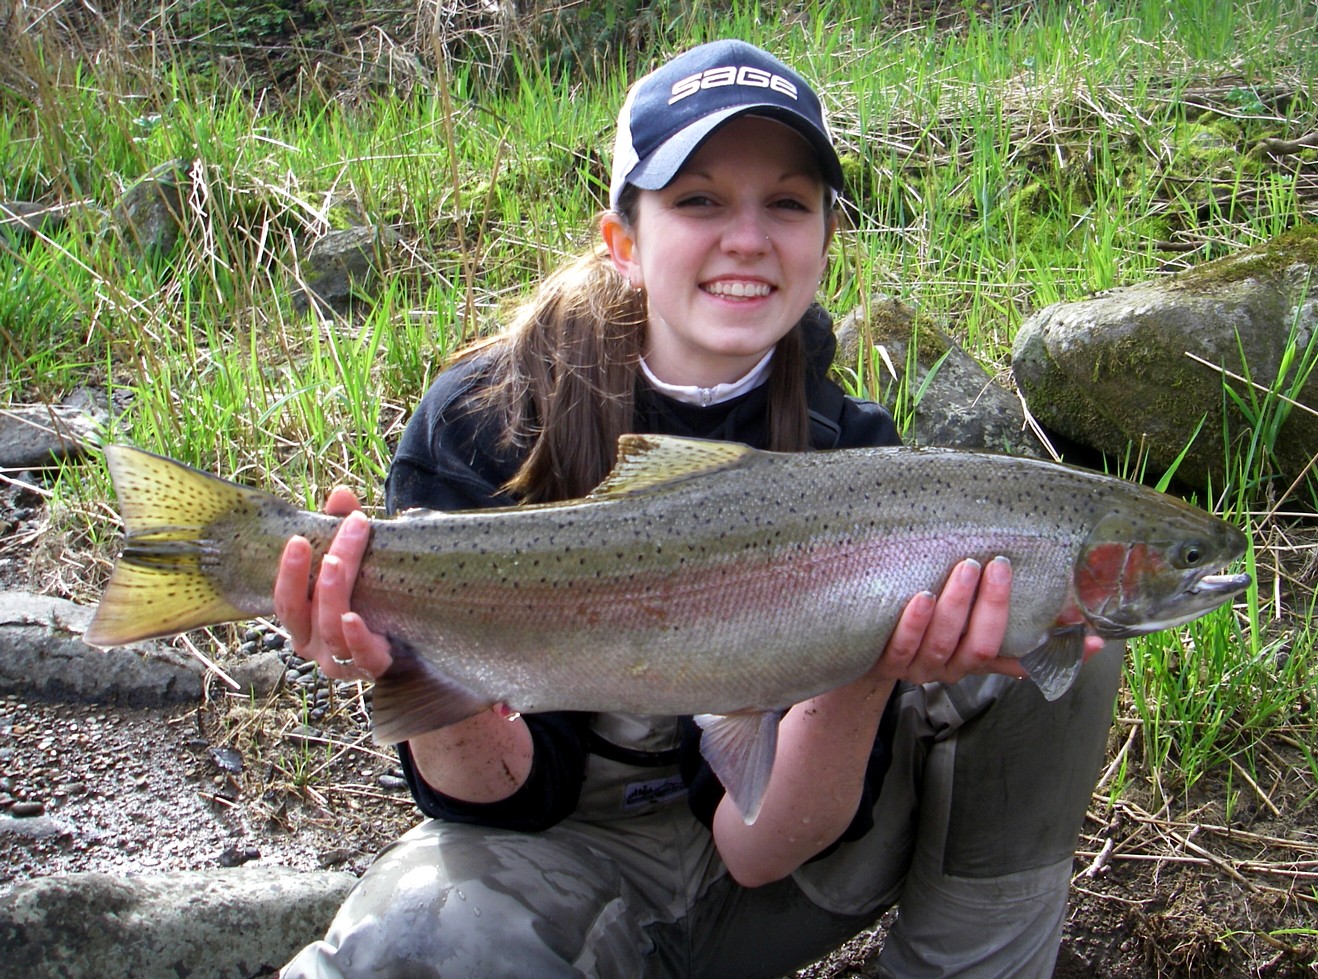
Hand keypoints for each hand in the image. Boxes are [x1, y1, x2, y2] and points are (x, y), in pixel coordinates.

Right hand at [272, 488, 391, 681]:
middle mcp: (314, 644)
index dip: (288, 571)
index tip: (299, 537)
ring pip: (329, 628)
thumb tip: (340, 493)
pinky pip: (359, 656)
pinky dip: (354, 638)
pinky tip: (354, 618)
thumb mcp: (355, 564)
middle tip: (343, 530)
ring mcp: (341, 660)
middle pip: (304, 610)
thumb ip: (344, 529)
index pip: (285, 600)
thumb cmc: (372, 600)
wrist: (411, 648)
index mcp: (302, 621)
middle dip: (313, 570)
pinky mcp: (371, 668)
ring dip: (332, 592)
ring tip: (337, 560)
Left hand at [874, 557, 1102, 685]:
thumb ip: (993, 605)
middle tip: (997, 565)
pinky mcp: (886, 663)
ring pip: (942, 644)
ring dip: (955, 606)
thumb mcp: (955, 616)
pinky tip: (921, 597)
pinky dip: (914, 622)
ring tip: (964, 569)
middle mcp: (951, 667)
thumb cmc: (916, 624)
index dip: (1061, 654)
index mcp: (975, 658)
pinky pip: (903, 647)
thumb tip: (1047, 590)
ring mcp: (918, 667)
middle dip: (992, 606)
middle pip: (981, 646)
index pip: (1025, 659)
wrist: (861, 651)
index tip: (1093, 639)